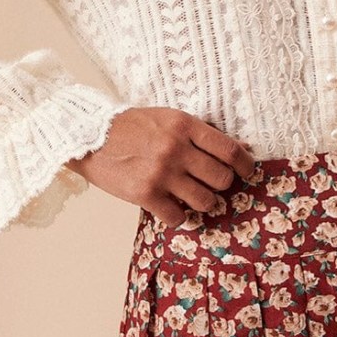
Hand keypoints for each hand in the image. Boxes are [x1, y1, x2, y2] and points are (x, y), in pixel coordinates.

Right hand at [64, 106, 256, 226]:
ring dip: (204, 204)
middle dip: (221, 185)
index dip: (245, 165)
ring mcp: (160, 173)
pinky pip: (178, 217)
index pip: (229, 150)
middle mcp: (175, 149)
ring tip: (195, 199)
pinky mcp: (144, 194)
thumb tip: (239, 150)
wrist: (88, 135)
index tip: (247, 172)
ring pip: (205, 201)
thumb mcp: (168, 118)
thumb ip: (199, 133)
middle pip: (221, 179)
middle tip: (212, 185)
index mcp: (184, 125)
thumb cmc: (131, 126)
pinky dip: (180, 217)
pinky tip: (172, 208)